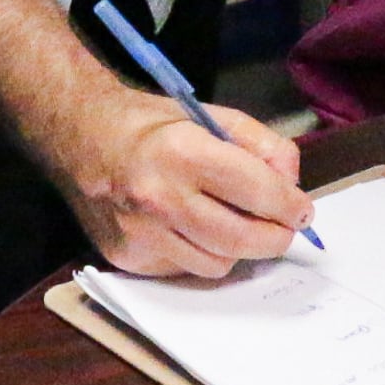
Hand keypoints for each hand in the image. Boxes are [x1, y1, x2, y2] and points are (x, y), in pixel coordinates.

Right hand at [56, 87, 314, 279]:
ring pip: (218, 264)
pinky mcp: (128, 258)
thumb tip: (291, 186)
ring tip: (230, 221)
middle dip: (275, 237)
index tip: (303, 211)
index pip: (256, 190)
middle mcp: (159, 197)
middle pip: (242, 239)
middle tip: (284, 228)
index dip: (290, 205)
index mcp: (183, 152)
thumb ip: (262, 146)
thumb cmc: (153, 126)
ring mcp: (141, 234)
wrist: (81, 139)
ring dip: (236, 248)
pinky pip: (185, 269)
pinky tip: (189, 228)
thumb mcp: (212, 115)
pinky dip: (199, 253)